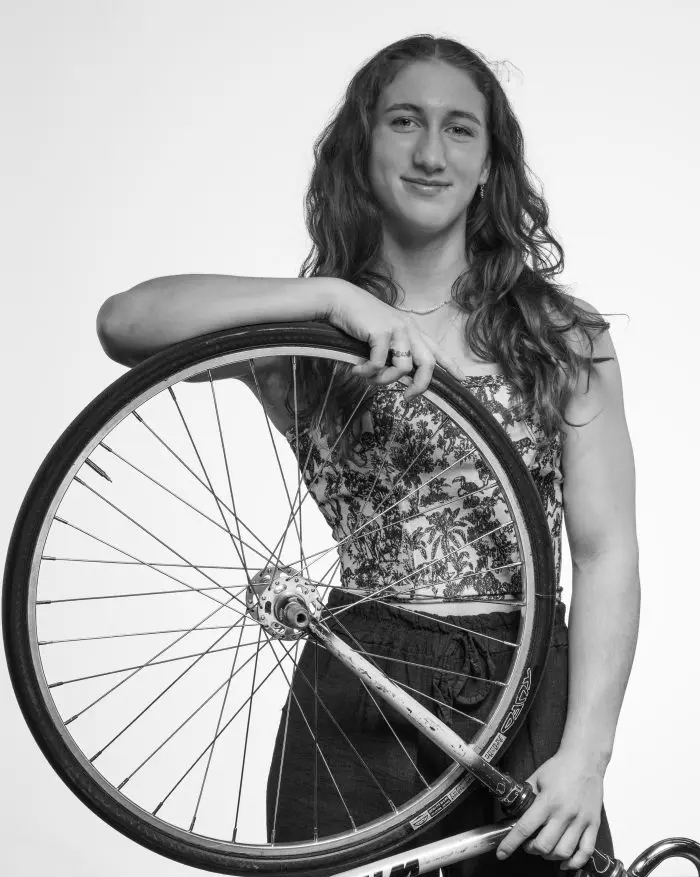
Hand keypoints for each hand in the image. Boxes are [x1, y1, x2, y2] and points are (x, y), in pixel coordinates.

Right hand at [326, 281, 467, 399]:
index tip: (462, 378)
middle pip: (427, 364)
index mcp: (411, 329)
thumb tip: (404, 378)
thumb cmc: (358, 321)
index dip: (450, 365)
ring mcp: (396, 329)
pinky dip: (367, 372)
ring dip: (383, 380)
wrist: (340, 301)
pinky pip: (378, 364)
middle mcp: (408, 329)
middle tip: (407, 398)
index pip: (436, 349)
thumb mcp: (382, 339)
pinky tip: (356, 369)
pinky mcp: (381, 332)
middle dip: (420, 385)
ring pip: (402, 368)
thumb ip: (394, 355)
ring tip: (368, 377)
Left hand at [495, 750, 605, 870]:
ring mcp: (580, 821)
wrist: (585, 760)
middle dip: (531, 849)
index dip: (511, 843)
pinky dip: (574, 862)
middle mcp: (564, 813)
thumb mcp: (537, 777)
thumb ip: (526, 794)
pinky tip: (565, 861)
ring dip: (550, 856)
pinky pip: (585, 852)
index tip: (502, 853)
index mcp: (547, 801)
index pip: (525, 828)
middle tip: (528, 844)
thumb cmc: (561, 767)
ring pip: (563, 852)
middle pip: (544, 845)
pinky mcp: (593, 824)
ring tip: (545, 849)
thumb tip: (514, 807)